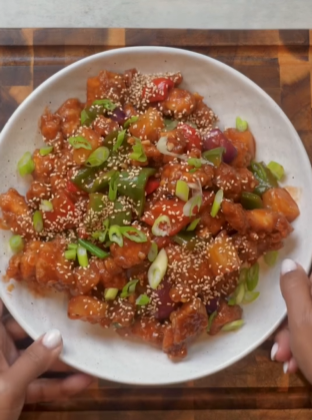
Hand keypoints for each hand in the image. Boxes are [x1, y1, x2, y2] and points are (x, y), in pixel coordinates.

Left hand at [0, 300, 92, 419]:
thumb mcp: (8, 388)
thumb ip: (34, 362)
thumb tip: (58, 337)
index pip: (2, 305)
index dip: (17, 289)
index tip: (42, 276)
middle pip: (25, 329)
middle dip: (53, 326)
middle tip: (79, 317)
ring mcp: (5, 369)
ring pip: (36, 357)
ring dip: (62, 361)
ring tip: (91, 354)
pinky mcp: (13, 389)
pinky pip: (37, 382)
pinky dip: (57, 384)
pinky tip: (83, 383)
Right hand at [271, 259, 311, 380]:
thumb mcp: (302, 319)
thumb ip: (294, 288)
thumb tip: (289, 263)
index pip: (307, 276)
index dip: (290, 291)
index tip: (277, 313)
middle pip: (308, 301)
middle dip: (289, 322)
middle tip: (280, 345)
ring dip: (294, 338)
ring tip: (285, 360)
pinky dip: (306, 345)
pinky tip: (298, 363)